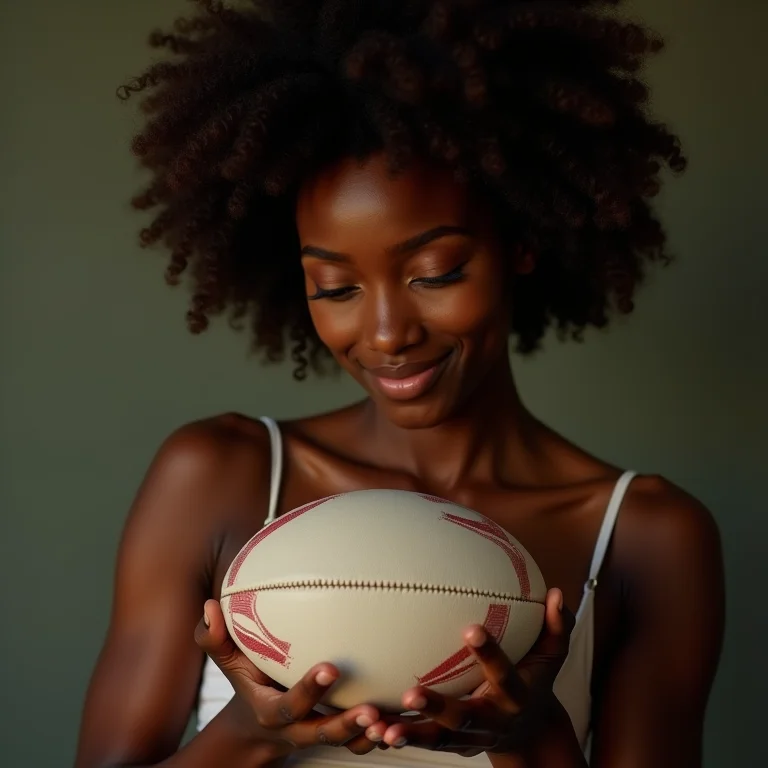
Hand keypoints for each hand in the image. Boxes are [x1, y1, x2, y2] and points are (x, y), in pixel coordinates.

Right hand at [195, 599, 386, 757]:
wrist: (258, 725)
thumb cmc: (249, 680)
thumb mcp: (228, 662)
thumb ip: (216, 638)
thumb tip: (209, 607)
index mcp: (272, 710)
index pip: (290, 705)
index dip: (310, 690)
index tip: (332, 667)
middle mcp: (298, 728)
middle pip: (323, 733)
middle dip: (346, 724)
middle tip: (370, 709)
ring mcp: (321, 733)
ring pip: (349, 743)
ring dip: (370, 735)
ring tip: (391, 721)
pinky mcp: (341, 733)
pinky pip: (364, 741)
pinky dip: (385, 733)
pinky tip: (406, 717)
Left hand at [373, 589, 575, 757]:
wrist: (532, 735)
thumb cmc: (537, 682)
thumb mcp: (552, 657)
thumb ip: (557, 626)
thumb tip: (559, 592)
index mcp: (515, 695)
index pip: (504, 673)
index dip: (489, 653)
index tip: (471, 629)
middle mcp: (491, 720)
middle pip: (463, 717)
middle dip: (438, 707)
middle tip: (411, 692)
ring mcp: (470, 737)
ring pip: (438, 739)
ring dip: (410, 733)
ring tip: (382, 726)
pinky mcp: (452, 745)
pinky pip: (424, 743)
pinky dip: (400, 737)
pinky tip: (373, 729)